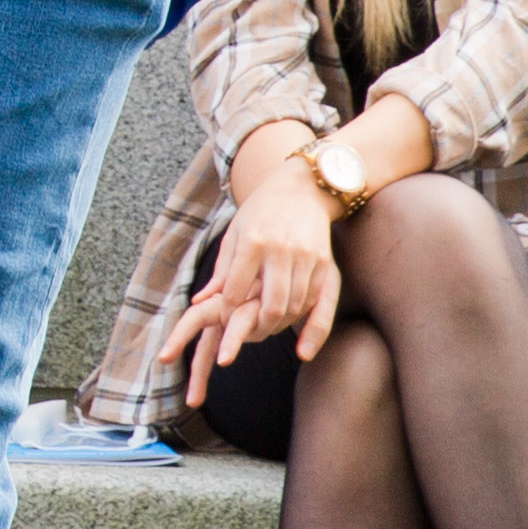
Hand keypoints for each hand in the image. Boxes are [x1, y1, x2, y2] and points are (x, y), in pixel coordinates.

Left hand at [155, 155, 346, 410]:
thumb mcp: (235, 233)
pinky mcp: (325, 264)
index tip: (220, 319)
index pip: (237, 291)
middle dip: (256, 328)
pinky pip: (318, 303)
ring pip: (294, 308)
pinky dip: (307, 323)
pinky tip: (299, 341)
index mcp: (253, 242)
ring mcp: (307, 258)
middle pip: (270, 307)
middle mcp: (281, 250)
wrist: (303, 188)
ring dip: (279, 326)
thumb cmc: (261, 211)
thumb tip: (202, 301)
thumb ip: (222, 269)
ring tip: (265, 328)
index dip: (226, 311)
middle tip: (246, 333)